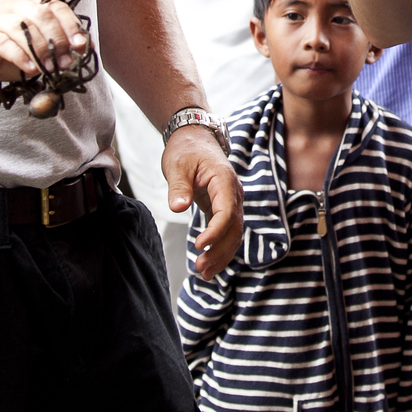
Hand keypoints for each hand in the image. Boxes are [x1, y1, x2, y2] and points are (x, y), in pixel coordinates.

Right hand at [0, 0, 90, 87]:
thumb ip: (54, 44)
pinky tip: (31, 68)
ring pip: (23, 27)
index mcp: (27, 1)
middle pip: (42, 14)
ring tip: (52, 68)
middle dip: (58, 39)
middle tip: (67, 62)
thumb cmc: (0, 51)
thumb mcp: (33, 47)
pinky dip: (21, 56)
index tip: (82, 45)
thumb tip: (83, 48)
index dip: (72, 25)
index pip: (56, 6)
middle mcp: (10, 4)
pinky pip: (4, 44)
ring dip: (42, 49)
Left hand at [165, 125, 242, 279]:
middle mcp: (233, 193)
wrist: (194, 139)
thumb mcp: (177, 165)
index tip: (200, 246)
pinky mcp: (224, 208)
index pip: (226, 211)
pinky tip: (209, 264)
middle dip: (220, 250)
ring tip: (204, 273)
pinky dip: (220, 248)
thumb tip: (178, 208)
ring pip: (234, 233)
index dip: (215, 231)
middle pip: (234, 227)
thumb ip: (178, 187)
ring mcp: (231, 201)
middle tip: (201, 268)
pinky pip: (227, 232)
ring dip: (222, 254)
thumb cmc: (185, 150)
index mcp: (224, 180)